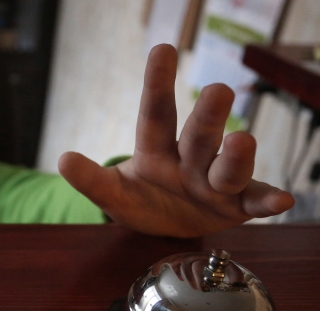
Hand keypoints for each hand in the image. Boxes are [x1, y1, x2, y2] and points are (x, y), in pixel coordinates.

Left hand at [58, 44, 293, 236]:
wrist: (165, 226)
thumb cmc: (141, 201)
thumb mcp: (113, 194)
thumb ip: (92, 180)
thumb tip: (63, 160)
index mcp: (157, 150)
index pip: (155, 114)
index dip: (158, 84)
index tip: (162, 49)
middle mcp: (190, 159)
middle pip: (198, 135)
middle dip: (207, 116)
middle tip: (217, 90)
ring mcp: (215, 181)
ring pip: (228, 165)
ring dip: (237, 155)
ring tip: (242, 141)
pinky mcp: (236, 205)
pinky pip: (254, 201)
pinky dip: (267, 200)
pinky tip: (282, 200)